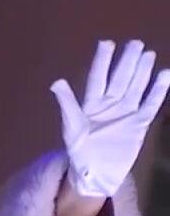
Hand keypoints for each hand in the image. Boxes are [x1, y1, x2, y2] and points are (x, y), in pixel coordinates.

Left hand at [50, 40, 168, 197]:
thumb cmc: (79, 150)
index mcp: (91, 103)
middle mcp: (110, 104)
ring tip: (149, 54)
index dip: (102, 61)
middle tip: (135, 43)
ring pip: (135, 87)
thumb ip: (67, 104)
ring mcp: (126, 113)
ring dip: (142, 72)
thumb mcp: (71, 126)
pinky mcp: (139, 124)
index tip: (107, 43)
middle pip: (120, 79)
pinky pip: (150, 104)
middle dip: (126, 61)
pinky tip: (165, 75)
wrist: (95, 173)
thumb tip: (56, 82)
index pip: (97, 77)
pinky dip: (158, 91)